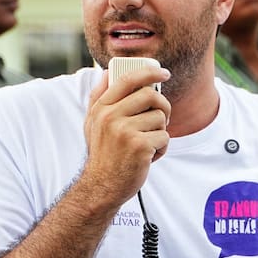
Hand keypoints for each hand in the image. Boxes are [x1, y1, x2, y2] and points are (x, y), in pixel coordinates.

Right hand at [81, 66, 171, 207]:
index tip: (164, 73)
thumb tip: (108, 71)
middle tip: (163, 117)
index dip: (149, 72)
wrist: (102, 186)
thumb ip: (99, 97)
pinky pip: (165, 136)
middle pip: (150, 95)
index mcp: (101, 108)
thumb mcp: (93, 123)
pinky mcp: (140, 146)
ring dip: (160, 131)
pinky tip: (149, 157)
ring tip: (148, 143)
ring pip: (160, 117)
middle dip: (163, 106)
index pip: (127, 79)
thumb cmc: (103, 153)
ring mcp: (125, 131)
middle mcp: (111, 116)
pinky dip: (162, 148)